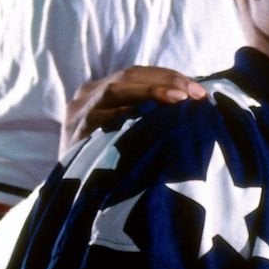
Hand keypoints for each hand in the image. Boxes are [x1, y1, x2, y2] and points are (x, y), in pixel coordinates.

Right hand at [60, 66, 207, 154]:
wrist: (70, 195)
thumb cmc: (105, 162)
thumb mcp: (121, 130)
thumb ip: (142, 112)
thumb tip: (188, 102)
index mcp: (98, 91)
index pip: (136, 74)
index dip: (168, 77)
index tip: (198, 90)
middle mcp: (86, 96)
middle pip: (128, 77)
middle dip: (166, 81)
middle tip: (197, 95)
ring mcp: (79, 113)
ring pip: (116, 89)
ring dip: (152, 91)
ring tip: (181, 99)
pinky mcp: (75, 133)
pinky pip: (103, 117)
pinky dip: (128, 113)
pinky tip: (154, 117)